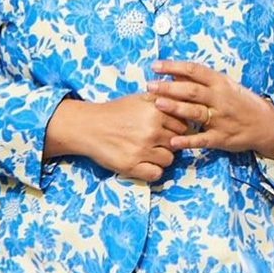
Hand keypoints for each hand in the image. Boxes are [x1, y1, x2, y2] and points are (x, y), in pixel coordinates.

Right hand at [45, 93, 186, 181]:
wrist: (89, 126)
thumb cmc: (116, 111)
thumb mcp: (140, 98)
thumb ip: (163, 99)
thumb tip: (184, 100)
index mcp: (156, 112)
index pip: (182, 126)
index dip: (176, 129)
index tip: (166, 130)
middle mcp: (151, 131)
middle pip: (177, 143)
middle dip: (170, 143)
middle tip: (156, 141)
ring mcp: (142, 150)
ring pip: (169, 160)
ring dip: (162, 157)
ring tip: (149, 152)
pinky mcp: (131, 166)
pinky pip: (156, 174)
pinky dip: (153, 170)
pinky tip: (145, 163)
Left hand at [147, 60, 273, 160]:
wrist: (266, 124)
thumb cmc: (241, 102)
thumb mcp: (225, 85)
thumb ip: (200, 80)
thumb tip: (175, 73)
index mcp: (220, 82)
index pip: (194, 70)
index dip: (173, 66)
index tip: (155, 66)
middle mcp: (220, 99)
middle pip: (192, 90)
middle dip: (169, 87)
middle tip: (150, 86)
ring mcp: (221, 119)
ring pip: (195, 112)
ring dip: (176, 108)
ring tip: (157, 104)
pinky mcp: (221, 138)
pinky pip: (202, 139)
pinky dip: (188, 141)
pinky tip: (173, 141)